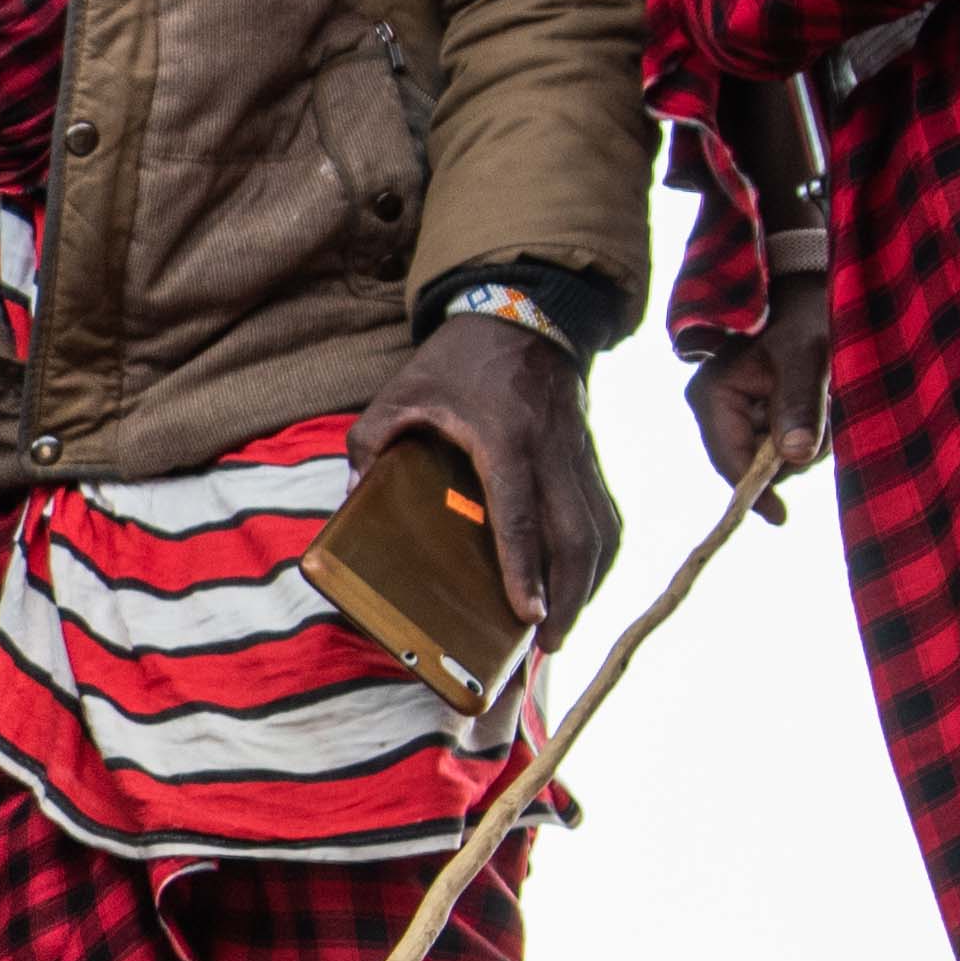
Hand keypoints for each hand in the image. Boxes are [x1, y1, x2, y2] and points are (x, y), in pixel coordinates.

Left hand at [348, 305, 622, 625]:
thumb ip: (371, 439)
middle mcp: (551, 452)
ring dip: (589, 586)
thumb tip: (353, 492)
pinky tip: (583, 588)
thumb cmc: (459, 358)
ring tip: (564, 630)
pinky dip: (600, 559)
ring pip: (599, 531)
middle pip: (575, 535)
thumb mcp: (402, 390)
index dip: (524, 566)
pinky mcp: (590, 460)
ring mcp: (578, 456)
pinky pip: (605, 517)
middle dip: (569, 596)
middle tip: (549, 645)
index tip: (526, 613)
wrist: (525, 315)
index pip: (517, 512)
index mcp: (504, 438)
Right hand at [689, 264, 837, 512]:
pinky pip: (778, 440)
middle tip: (828, 420)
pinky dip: (804, 431)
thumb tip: (794, 457)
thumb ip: (799, 406)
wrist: (810, 291)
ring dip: (805, 440)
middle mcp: (714, 407)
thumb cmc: (806, 318)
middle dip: (793, 453)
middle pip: (752, 462)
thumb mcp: (808, 360)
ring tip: (827, 401)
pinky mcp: (753, 411)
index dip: (755, 492)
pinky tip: (819, 405)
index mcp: (711, 395)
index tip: (782, 518)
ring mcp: (733, 410)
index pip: (729, 460)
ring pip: (770, 454)